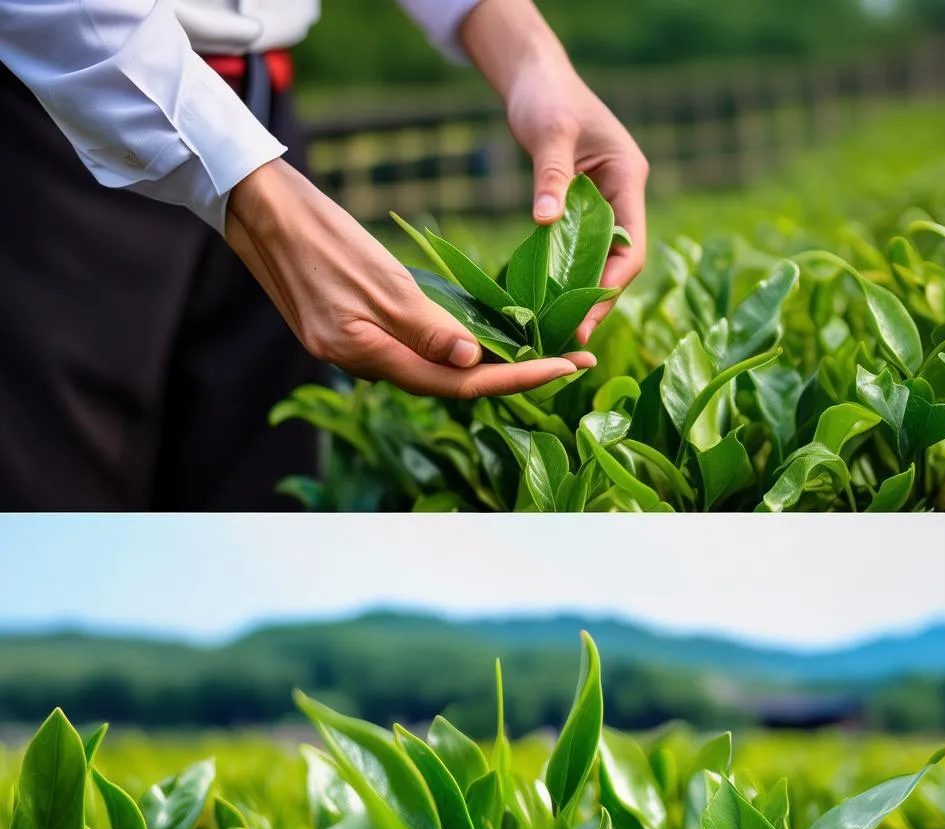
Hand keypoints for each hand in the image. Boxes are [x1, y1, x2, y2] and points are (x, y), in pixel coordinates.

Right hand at [225, 159, 594, 397]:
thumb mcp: (377, 279)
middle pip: (450, 384)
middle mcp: (363, 363)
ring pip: (433, 370)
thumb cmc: (316, 235)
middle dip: (514, 375)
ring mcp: (356, 350)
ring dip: (487, 366)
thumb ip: (424, 327)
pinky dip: (454, 349)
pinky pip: (414, 351)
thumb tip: (472, 362)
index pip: (458, 382)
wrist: (258, 211)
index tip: (567, 366)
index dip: (517, 377)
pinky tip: (483, 339)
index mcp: (365, 355)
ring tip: (541, 352)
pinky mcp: (353, 332)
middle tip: (570, 360)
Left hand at [507, 68, 648, 342]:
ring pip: (601, 261)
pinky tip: (548, 301)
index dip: (612, 285)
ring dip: (584, 295)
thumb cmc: (546, 96)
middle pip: (619, 262)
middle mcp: (623, 196)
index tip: (587, 317)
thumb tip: (546, 221)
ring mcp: (604, 205)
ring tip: (560, 330)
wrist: (533, 77)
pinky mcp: (582, 210)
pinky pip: (580, 251)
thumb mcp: (548, 133)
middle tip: (571, 337)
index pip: (631, 245)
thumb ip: (550, 178)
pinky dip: (567, 276)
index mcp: (629, 178)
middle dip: (598, 301)